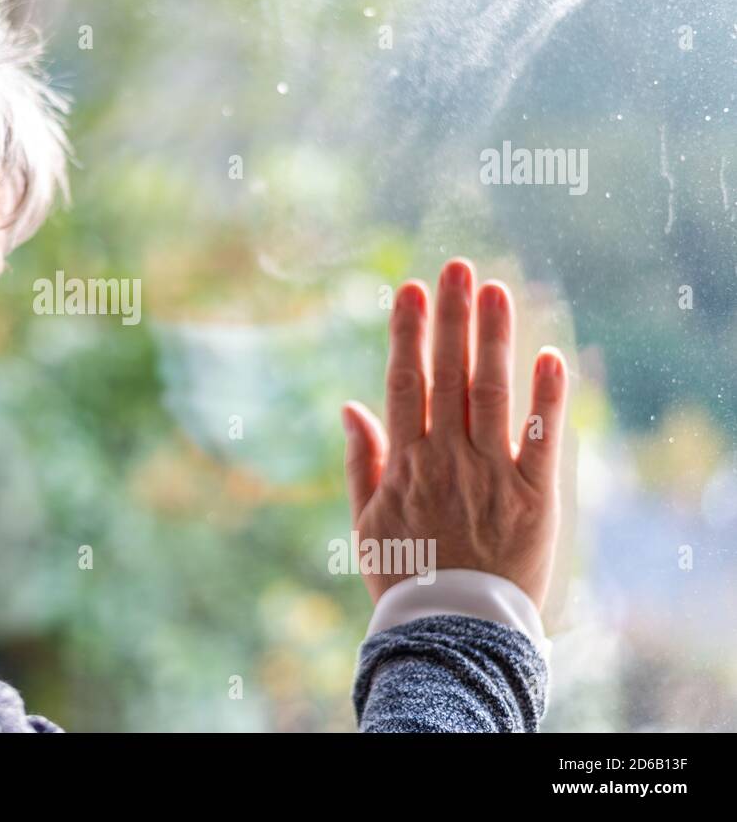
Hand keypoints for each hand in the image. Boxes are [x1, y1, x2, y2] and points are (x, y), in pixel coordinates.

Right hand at [340, 258, 566, 608]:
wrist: (454, 632)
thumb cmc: (404, 577)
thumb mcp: (367, 521)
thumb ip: (362, 459)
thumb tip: (349, 404)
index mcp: (406, 463)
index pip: (405, 382)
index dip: (407, 332)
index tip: (409, 289)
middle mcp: (448, 458)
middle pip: (449, 374)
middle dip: (451, 317)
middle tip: (456, 267)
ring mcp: (493, 475)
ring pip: (492, 393)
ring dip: (493, 338)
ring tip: (494, 290)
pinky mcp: (535, 497)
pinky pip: (542, 439)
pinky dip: (547, 398)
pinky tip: (550, 355)